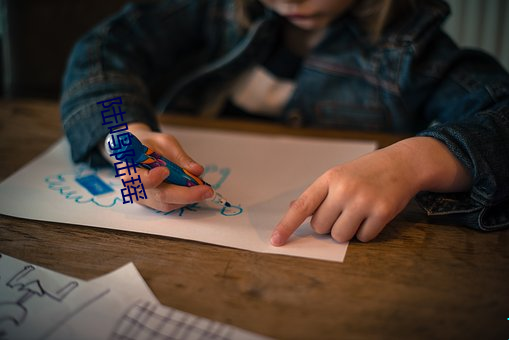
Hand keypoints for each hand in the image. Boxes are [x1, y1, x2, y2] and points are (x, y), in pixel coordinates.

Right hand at [110, 123, 213, 211]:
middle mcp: (134, 187)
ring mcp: (143, 198)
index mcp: (129, 168)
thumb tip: (196, 170)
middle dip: (185, 194)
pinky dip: (185, 199)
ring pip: (167, 204)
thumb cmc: (149, 144)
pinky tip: (195, 190)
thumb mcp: (165, 142)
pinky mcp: (153, 203)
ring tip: (204, 188)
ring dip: (188, 197)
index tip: (166, 171)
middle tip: (206, 190)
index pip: (137, 178)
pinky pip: (170, 204)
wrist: (139, 151)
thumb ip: (180, 156)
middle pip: (159, 196)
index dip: (151, 177)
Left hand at [270, 137, 471, 244]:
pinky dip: (366, 232)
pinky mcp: (382, 211)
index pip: (302, 207)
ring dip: (347, 231)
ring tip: (358, 213)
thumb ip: (317, 194)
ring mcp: (363, 200)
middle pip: (320, 228)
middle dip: (329, 225)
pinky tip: (373, 215)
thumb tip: (291, 210)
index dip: (286, 226)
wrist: (402, 163)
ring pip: (340, 236)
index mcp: (328, 178)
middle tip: (343, 210)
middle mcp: (344, 188)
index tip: (275, 241)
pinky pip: (363, 238)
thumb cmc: (364, 172)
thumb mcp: (338, 175)